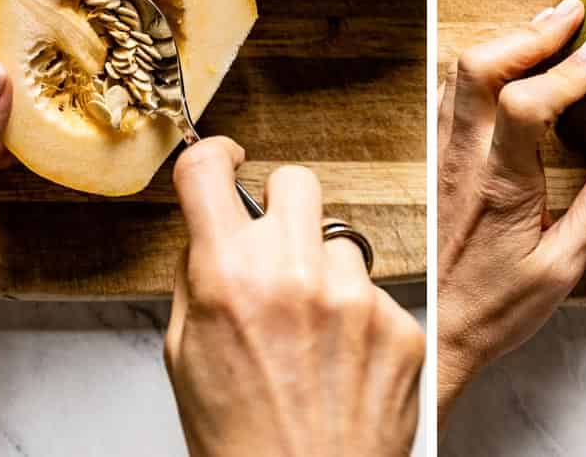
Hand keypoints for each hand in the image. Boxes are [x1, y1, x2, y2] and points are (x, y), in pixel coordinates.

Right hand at [166, 139, 422, 456]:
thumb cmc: (240, 441)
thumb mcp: (186, 356)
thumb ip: (197, 278)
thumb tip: (208, 227)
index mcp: (227, 276)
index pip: (208, 172)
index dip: (212, 156)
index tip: (224, 161)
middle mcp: (292, 273)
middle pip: (295, 180)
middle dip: (283, 208)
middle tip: (280, 249)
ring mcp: (352, 296)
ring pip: (342, 240)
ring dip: (328, 271)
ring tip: (314, 334)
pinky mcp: (399, 323)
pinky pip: (377, 292)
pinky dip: (362, 320)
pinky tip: (345, 364)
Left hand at [438, 0, 585, 418]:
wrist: (439, 329)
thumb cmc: (496, 307)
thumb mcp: (561, 270)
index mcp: (501, 184)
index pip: (527, 104)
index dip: (564, 71)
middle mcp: (466, 157)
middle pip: (481, 68)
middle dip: (531, 32)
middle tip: (572, 12)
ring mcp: (447, 153)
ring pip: (461, 73)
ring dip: (506, 41)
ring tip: (548, 24)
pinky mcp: (440, 157)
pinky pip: (453, 92)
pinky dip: (484, 65)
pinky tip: (508, 61)